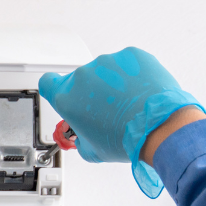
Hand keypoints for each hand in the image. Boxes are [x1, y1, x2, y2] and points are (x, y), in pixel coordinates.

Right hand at [38, 48, 204, 196]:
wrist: (158, 126)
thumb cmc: (126, 137)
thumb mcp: (91, 150)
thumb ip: (79, 138)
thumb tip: (84, 136)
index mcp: (67, 97)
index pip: (47, 83)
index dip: (55, 89)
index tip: (65, 95)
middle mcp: (83, 76)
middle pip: (80, 80)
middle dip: (90, 93)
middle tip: (106, 110)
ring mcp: (108, 62)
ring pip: (105, 71)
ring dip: (112, 83)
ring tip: (128, 102)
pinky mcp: (131, 55)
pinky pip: (127, 63)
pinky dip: (131, 74)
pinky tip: (139, 91)